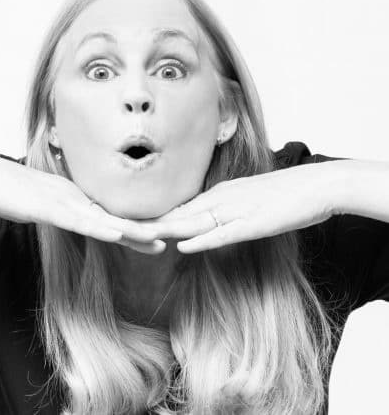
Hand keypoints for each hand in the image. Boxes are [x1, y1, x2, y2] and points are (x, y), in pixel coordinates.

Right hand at [0, 152, 163, 253]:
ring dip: (131, 231)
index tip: (156, 237)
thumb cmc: (8, 191)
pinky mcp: (48, 208)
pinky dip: (99, 228)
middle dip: (142, 231)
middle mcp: (76, 197)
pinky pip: (78, 220)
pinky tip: (118, 234)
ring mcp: (64, 202)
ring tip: (157, 239)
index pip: (109, 216)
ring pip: (104, 219)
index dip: (133, 227)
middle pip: (114, 217)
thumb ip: (58, 209)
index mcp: (75, 197)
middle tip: (170, 240)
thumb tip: (72, 216)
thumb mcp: (40, 203)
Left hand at [132, 161, 341, 252]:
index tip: (124, 223)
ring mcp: (235, 211)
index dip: (150, 217)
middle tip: (113, 227)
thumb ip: (222, 210)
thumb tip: (200, 224)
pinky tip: (183, 244)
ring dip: (163, 230)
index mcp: (217, 195)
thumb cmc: (282, 193)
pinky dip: (202, 239)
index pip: (177, 208)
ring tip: (135, 235)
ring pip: (192, 222)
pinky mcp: (253, 223)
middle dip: (145, 223)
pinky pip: (224, 233)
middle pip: (176, 214)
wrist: (316, 186)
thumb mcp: (245, 201)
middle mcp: (220, 200)